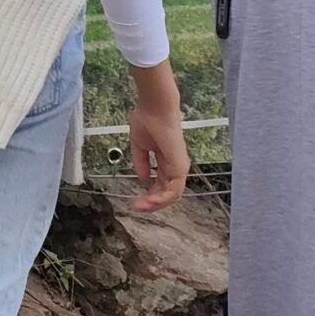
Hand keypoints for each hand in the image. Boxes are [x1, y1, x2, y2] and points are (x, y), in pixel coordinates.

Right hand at [126, 61, 189, 212]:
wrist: (154, 108)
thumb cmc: (146, 121)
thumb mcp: (140, 145)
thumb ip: (141, 163)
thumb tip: (143, 179)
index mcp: (167, 162)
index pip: (162, 185)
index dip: (149, 195)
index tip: (135, 201)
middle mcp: (176, 167)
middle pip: (167, 193)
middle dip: (151, 203)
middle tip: (136, 207)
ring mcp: (179, 168)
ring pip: (171, 195)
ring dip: (155, 203)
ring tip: (140, 206)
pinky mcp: (179, 167)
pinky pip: (173, 189)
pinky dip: (161, 198)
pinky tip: (149, 201)